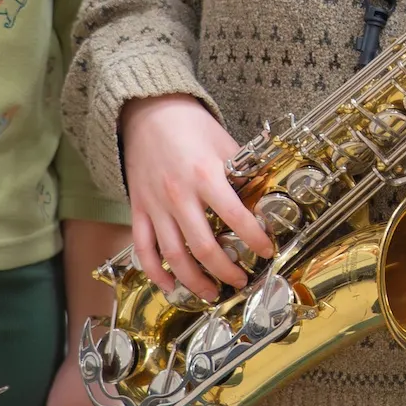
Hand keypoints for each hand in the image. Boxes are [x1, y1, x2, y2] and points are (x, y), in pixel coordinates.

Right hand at [119, 94, 272, 299]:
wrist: (148, 112)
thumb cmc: (190, 125)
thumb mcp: (224, 143)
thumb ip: (241, 171)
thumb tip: (263, 197)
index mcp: (205, 175)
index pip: (235, 216)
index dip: (254, 238)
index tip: (267, 251)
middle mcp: (179, 195)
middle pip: (203, 246)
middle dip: (225, 270)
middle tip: (241, 280)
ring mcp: (156, 206)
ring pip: (173, 256)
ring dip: (194, 280)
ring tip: (212, 293)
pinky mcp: (139, 210)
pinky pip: (143, 249)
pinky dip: (156, 272)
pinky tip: (170, 286)